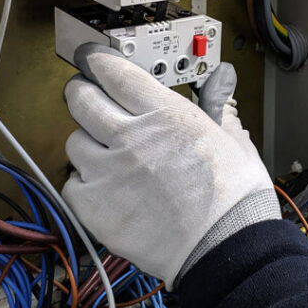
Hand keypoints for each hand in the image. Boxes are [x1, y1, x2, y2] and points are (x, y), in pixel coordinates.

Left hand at [62, 48, 279, 288]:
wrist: (226, 248)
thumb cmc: (234, 199)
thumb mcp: (234, 140)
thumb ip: (218, 105)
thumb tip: (222, 80)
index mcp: (165, 113)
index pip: (113, 71)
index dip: (97, 61)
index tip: (91, 59)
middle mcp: (130, 136)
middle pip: (81, 98)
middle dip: (82, 93)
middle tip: (89, 98)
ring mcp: (108, 172)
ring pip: (74, 141)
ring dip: (86, 143)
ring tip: (106, 155)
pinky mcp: (95, 207)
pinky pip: (72, 184)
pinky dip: (83, 184)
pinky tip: (104, 189)